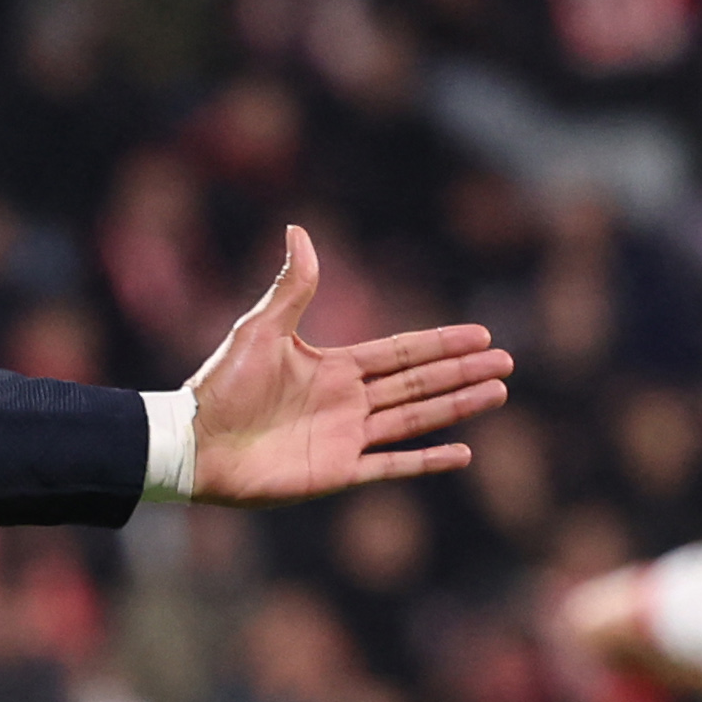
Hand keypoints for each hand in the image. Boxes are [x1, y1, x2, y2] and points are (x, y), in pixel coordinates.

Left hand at [182, 226, 510, 504]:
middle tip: (506, 362)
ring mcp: (346, 438)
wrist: (195, 445)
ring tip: (498, 393)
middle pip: (418, 384)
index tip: (480, 335)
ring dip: (457, 406)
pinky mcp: (337, 472)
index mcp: (334, 367)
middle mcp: (348, 401)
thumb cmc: (221, 387)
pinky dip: (427, 461)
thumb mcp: (260, 330)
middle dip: (462, 372)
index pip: (401, 353)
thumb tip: (298, 229)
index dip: (440, 343)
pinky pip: (392, 466)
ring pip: (415, 420)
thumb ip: (291, 287)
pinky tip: (463, 452)